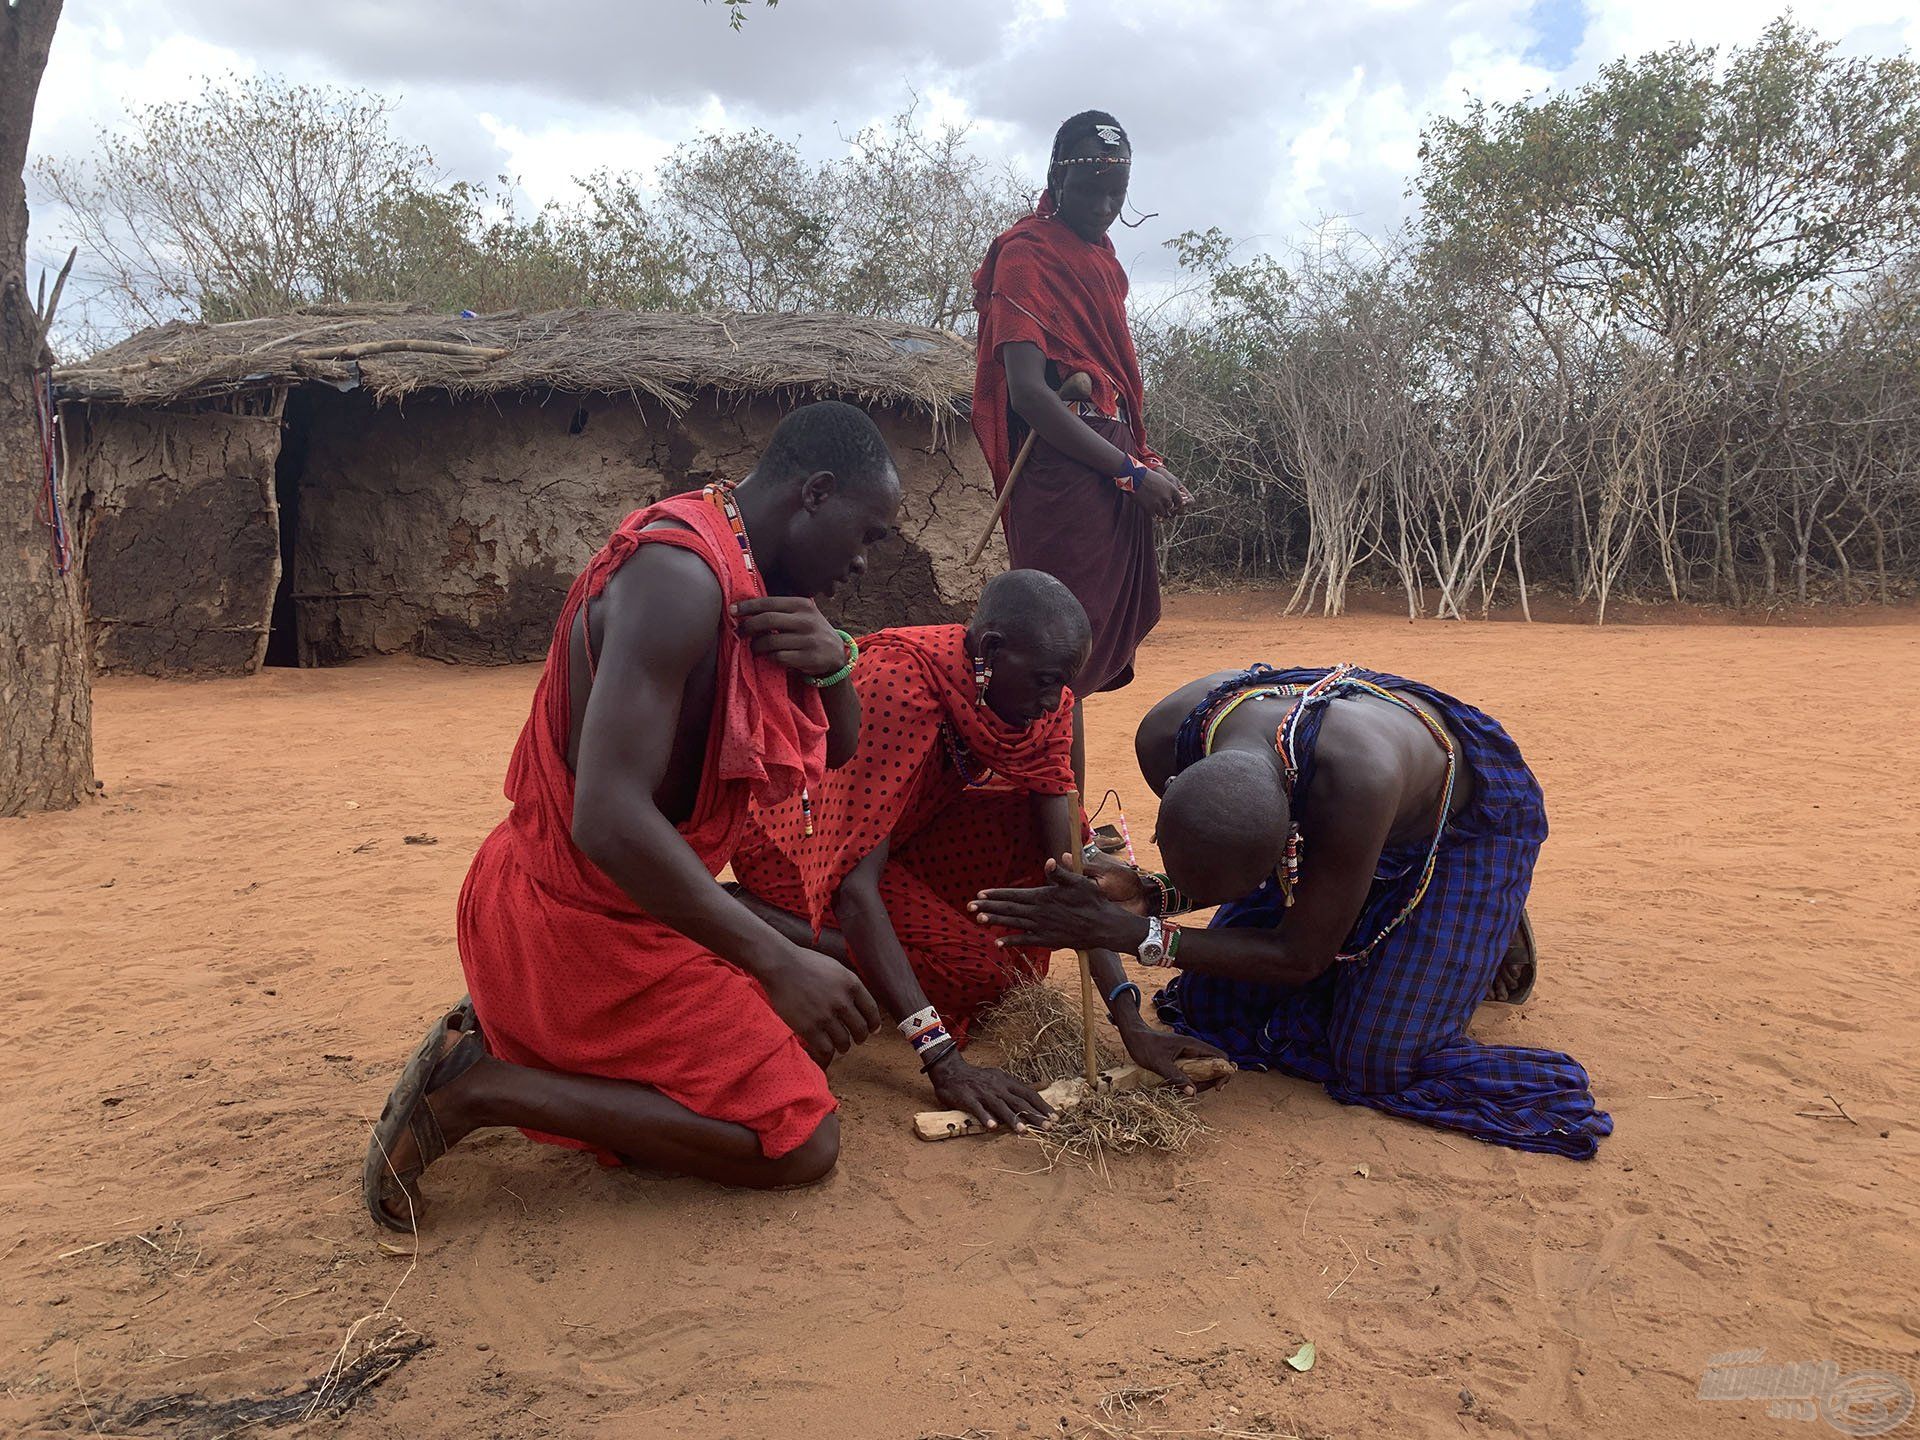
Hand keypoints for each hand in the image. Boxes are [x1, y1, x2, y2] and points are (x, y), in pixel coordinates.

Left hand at [731, 597, 848, 678]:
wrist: (836, 653)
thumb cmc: (810, 630)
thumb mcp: (801, 613)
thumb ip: (779, 610)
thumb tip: (744, 608)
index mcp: (801, 604)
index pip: (768, 603)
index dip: (747, 606)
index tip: (732, 610)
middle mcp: (806, 620)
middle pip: (767, 621)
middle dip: (748, 627)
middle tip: (739, 633)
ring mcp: (808, 640)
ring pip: (770, 642)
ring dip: (756, 646)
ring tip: (754, 648)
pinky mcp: (809, 658)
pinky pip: (779, 657)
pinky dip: (770, 657)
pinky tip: (769, 656)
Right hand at [759, 944, 882, 1065]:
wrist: (780, 965)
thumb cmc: (806, 964)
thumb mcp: (836, 968)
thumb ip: (849, 986)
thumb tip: (862, 1004)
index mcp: (851, 984)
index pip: (872, 1011)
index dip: (874, 1024)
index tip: (873, 1030)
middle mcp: (842, 1001)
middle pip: (860, 1029)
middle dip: (860, 1038)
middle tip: (856, 1040)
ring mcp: (825, 1015)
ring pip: (844, 1042)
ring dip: (844, 1046)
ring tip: (840, 1046)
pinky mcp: (809, 1028)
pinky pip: (826, 1049)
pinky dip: (828, 1051)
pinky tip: (825, 1047)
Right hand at [927, 1051, 1054, 1132]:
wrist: (951, 1071)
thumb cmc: (977, 1078)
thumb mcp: (998, 1079)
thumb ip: (1013, 1090)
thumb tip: (1032, 1100)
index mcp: (1006, 1081)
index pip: (1029, 1094)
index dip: (1042, 1106)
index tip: (1055, 1117)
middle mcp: (997, 1086)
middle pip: (1019, 1102)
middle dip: (1034, 1115)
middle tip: (1048, 1127)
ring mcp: (983, 1092)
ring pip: (1000, 1106)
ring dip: (1013, 1119)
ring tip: (1024, 1131)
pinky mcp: (968, 1098)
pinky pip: (978, 1109)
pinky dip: (985, 1117)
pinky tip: (992, 1127)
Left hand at [970, 854, 1144, 952]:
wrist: (1104, 926)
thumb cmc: (1093, 900)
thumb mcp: (1079, 881)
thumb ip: (1061, 873)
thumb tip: (1050, 860)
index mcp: (1044, 896)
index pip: (1014, 895)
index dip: (996, 895)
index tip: (980, 893)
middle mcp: (1040, 913)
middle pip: (1009, 910)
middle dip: (988, 907)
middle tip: (969, 906)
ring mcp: (1042, 928)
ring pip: (1013, 924)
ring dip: (995, 921)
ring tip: (978, 919)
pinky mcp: (1048, 940)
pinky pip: (1026, 941)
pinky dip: (1011, 941)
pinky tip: (998, 942)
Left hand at [1119, 1025, 1229, 1095]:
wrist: (1133, 1036)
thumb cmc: (1144, 1046)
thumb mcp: (1158, 1063)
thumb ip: (1176, 1077)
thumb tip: (1193, 1092)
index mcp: (1193, 1046)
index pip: (1221, 1058)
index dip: (1224, 1073)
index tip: (1216, 1088)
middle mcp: (1194, 1049)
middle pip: (1215, 1067)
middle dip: (1211, 1082)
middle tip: (1194, 1092)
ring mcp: (1189, 1054)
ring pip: (1204, 1071)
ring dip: (1200, 1083)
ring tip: (1183, 1090)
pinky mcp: (1182, 1059)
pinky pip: (1193, 1071)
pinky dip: (1190, 1081)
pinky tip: (1178, 1086)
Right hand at [1133, 468, 1184, 519]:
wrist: (1135, 477)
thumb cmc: (1148, 476)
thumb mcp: (1162, 480)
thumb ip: (1168, 489)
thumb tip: (1170, 496)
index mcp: (1171, 489)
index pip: (1180, 501)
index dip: (1177, 503)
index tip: (1173, 503)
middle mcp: (1166, 497)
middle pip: (1171, 507)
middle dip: (1167, 507)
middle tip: (1163, 507)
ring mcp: (1158, 503)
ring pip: (1163, 513)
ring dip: (1160, 512)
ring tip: (1155, 509)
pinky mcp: (1149, 508)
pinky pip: (1154, 516)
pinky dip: (1152, 514)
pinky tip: (1149, 510)